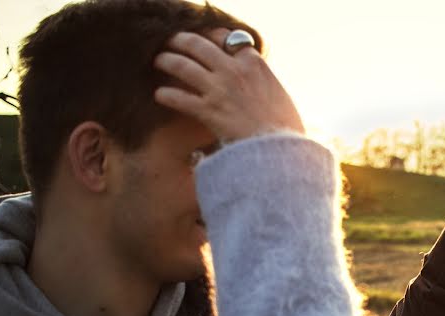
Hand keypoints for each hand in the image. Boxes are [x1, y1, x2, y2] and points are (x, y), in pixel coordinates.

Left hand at [153, 29, 303, 141]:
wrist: (280, 150)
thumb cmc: (286, 128)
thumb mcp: (280, 95)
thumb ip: (264, 83)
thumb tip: (259, 86)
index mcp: (254, 64)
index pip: (226, 38)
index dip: (211, 36)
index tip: (204, 39)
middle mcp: (234, 71)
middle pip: (198, 45)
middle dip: (180, 41)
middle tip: (172, 43)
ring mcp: (219, 90)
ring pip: (182, 65)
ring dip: (166, 60)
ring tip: (158, 61)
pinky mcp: (208, 111)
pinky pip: (178, 98)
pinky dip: (166, 95)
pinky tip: (160, 96)